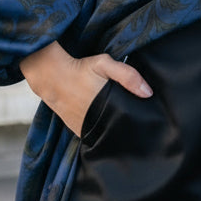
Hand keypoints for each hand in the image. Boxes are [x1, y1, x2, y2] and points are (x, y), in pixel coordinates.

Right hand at [19, 39, 152, 135]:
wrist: (52, 77)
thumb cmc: (80, 69)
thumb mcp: (104, 64)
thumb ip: (127, 75)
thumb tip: (148, 93)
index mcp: (107, 106)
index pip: (130, 120)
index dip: (139, 119)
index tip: (147, 118)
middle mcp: (98, 121)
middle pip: (120, 128)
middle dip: (129, 125)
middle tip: (135, 118)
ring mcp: (87, 129)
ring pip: (108, 134)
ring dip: (115, 129)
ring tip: (121, 122)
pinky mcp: (79, 131)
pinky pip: (95, 135)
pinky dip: (101, 132)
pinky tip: (105, 123)